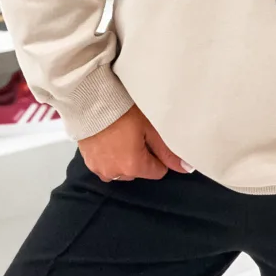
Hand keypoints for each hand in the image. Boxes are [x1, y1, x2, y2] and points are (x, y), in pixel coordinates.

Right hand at [78, 104, 193, 182]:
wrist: (91, 101)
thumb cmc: (124, 111)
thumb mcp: (151, 128)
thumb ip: (168, 151)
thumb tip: (186, 169)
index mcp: (133, 167)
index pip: (157, 172)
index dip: (159, 156)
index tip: (154, 140)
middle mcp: (116, 173)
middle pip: (139, 171)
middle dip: (141, 157)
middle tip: (137, 134)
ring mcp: (100, 169)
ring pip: (121, 170)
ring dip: (125, 159)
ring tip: (123, 136)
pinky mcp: (88, 162)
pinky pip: (106, 166)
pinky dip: (110, 157)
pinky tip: (110, 140)